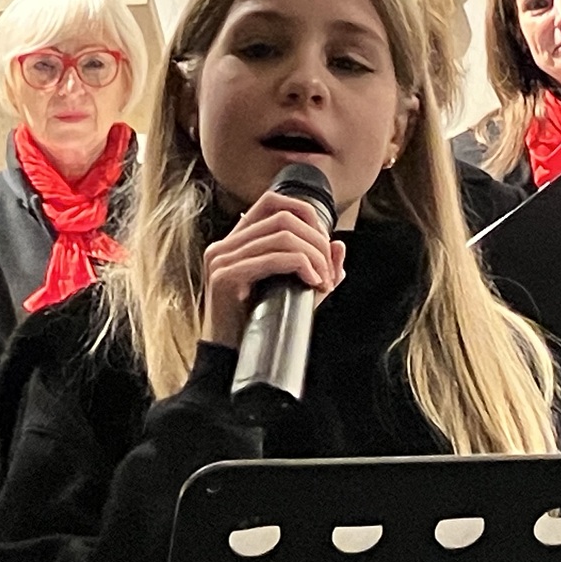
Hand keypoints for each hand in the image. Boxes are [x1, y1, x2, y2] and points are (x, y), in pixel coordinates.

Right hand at [201, 191, 345, 348]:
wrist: (232, 359)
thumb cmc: (260, 326)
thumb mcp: (294, 292)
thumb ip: (317, 268)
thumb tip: (338, 244)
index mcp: (235, 243)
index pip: (271, 202)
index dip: (305, 212)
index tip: (325, 242)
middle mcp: (224, 246)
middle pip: (283, 218)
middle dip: (317, 241)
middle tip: (330, 271)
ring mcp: (221, 260)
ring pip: (283, 235)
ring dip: (314, 256)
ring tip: (324, 281)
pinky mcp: (225, 278)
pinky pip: (274, 258)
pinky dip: (302, 266)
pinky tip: (314, 283)